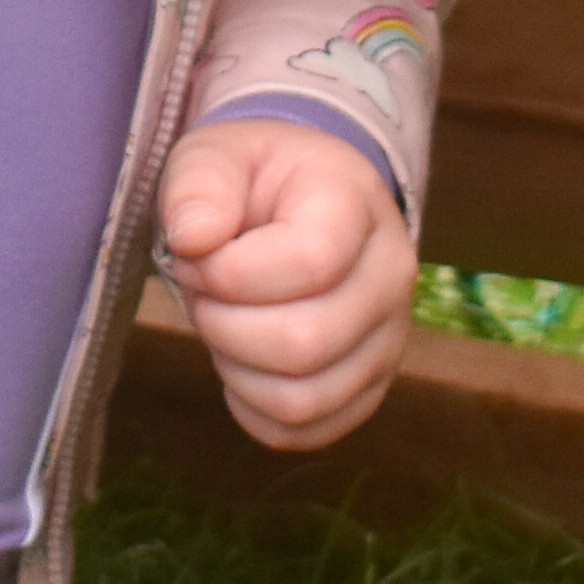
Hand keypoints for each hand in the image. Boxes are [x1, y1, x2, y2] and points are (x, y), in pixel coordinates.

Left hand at [158, 114, 416, 451]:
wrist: (293, 204)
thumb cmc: (251, 178)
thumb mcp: (216, 153)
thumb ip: (198, 183)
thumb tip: (193, 238)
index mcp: (357, 204)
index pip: (310, 262)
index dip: (230, 271)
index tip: (196, 250)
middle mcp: (390, 276)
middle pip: (305, 342)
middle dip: (223, 323)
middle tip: (201, 291)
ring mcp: (388, 340)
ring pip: (303, 398)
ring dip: (235, 368)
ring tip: (221, 322)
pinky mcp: (368, 389)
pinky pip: (304, 431)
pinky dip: (252, 408)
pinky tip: (238, 361)